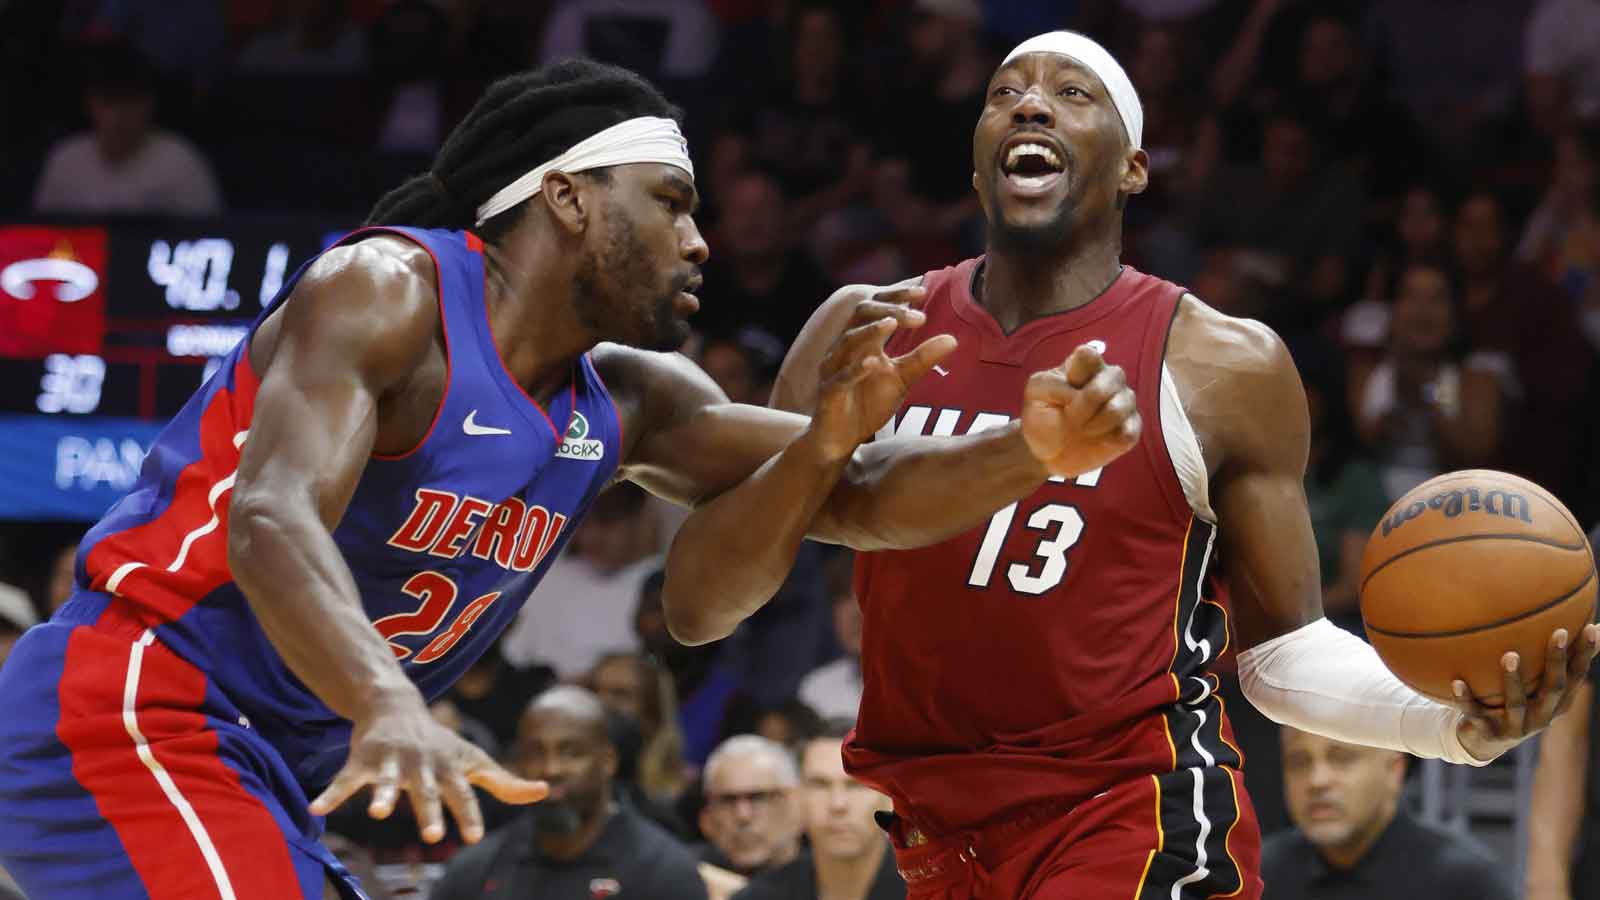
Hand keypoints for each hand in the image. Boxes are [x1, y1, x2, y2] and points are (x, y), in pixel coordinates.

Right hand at [309, 695, 547, 843]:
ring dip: (381, 795)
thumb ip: (505, 782)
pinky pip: (344, 780)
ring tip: (378, 812)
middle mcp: (421, 765)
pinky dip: (331, 796)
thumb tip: (544, 792)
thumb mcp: (474, 760)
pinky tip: (316, 812)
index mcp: (449, 768)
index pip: (463, 794)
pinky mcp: (362, 760)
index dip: (468, 814)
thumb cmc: (441, 743)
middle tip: (431, 834)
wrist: (396, 706)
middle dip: (429, 810)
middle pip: (427, 791)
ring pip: (385, 781)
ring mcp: (390, 762)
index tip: (472, 836)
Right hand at [806, 287, 956, 462]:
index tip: (922, 292)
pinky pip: (840, 377)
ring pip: (848, 341)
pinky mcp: (829, 393)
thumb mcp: (902, 378)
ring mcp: (835, 368)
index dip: (897, 296)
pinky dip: (856, 369)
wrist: (842, 438)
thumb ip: (923, 358)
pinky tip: (873, 362)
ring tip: (892, 323)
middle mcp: (846, 348)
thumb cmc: (868, 403)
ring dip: (871, 331)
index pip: (877, 306)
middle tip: (917, 315)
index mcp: (863, 340)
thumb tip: (953, 339)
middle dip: (889, 309)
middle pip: (861, 314)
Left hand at [1020, 344, 1140, 477]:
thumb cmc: (1043, 417)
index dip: (1079, 372)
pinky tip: (1098, 441)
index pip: (1090, 355)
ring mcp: (1123, 402)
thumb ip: (1052, 384)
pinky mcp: (1131, 427)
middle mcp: (1109, 379)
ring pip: (1121, 405)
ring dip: (1097, 423)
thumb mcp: (1035, 394)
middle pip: (1114, 375)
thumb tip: (1077, 393)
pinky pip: (1129, 431)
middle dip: (1087, 402)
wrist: (1047, 452)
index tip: (1066, 390)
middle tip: (1070, 418)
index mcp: (1084, 366)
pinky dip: (1110, 440)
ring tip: (1082, 431)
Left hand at [1452, 624, 1599, 761]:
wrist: (1483, 741)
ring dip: (1513, 680)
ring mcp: (1516, 727)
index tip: (1589, 628)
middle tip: (1558, 632)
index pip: (1575, 676)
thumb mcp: (1537, 684)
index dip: (1584, 654)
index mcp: (1556, 703)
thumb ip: (1555, 658)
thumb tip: (1590, 625)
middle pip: (1554, 688)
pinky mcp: (1488, 733)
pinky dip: (1466, 699)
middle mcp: (1542, 716)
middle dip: (1556, 661)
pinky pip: (1475, 715)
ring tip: (1509, 655)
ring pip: (1517, 704)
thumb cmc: (1516, 700)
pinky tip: (1456, 682)